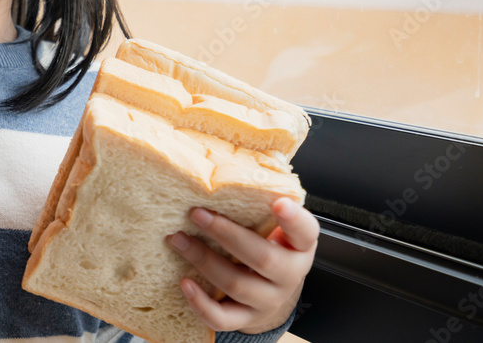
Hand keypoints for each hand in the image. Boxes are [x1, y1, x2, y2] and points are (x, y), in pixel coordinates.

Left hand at [166, 197, 318, 333]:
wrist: (272, 293)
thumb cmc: (268, 246)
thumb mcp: (274, 226)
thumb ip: (260, 202)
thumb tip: (229, 163)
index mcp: (299, 246)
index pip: (305, 231)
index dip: (294, 219)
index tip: (279, 203)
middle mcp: (288, 275)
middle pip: (262, 258)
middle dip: (225, 234)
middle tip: (196, 213)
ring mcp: (268, 300)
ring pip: (236, 284)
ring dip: (203, 260)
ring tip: (177, 239)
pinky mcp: (246, 318)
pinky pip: (223, 318)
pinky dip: (201, 303)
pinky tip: (184, 282)